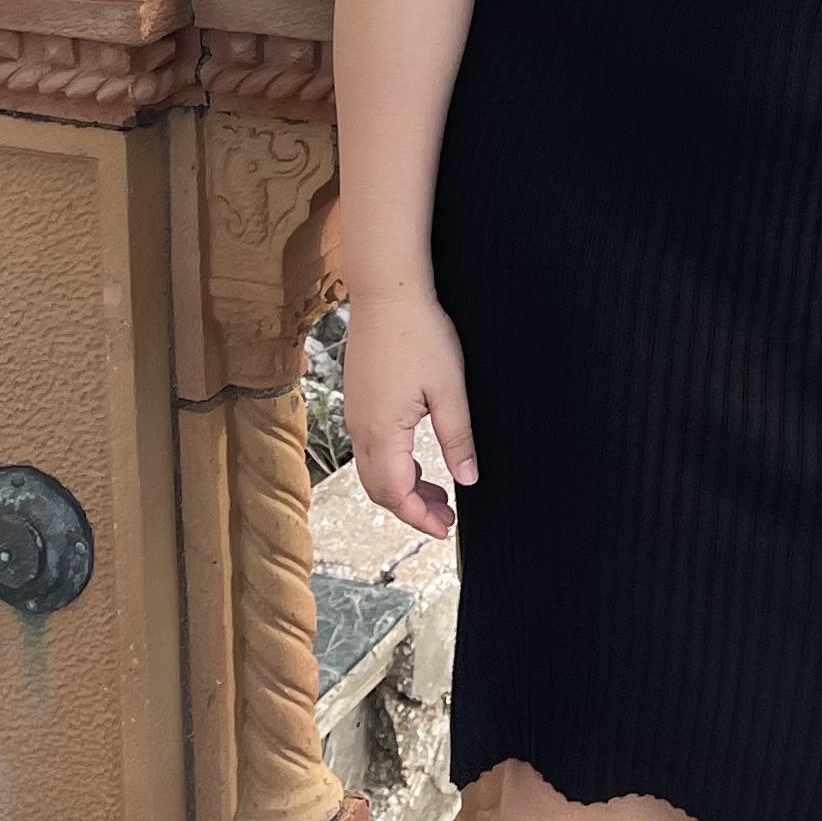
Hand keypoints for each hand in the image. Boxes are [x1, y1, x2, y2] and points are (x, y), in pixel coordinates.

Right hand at [344, 279, 478, 538]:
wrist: (386, 291)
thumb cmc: (419, 333)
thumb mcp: (449, 389)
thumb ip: (457, 438)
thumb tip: (467, 480)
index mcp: (382, 431)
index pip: (396, 493)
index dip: (420, 517)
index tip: (445, 529)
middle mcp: (360, 429)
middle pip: (379, 489)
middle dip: (411, 508)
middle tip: (446, 515)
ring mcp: (354, 414)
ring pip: (372, 470)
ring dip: (401, 487)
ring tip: (436, 491)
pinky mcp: (356, 400)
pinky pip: (369, 449)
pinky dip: (392, 466)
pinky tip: (417, 460)